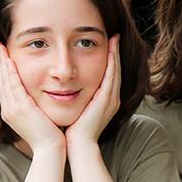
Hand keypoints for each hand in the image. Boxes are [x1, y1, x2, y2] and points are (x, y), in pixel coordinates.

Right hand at [0, 43, 63, 154]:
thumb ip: (33, 105)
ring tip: (0, 47)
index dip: (2, 69)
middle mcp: (8, 110)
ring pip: (4, 81)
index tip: (2, 54)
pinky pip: (14, 87)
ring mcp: (13, 109)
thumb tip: (37, 94)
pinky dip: (11, 73)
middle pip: (0, 80)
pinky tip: (9, 61)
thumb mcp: (37, 116)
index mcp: (11, 111)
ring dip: (2, 63)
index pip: (4, 85)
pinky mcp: (21, 109)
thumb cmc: (49, 134)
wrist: (51, 149)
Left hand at [65, 36, 119, 150]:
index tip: (107, 45)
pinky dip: (112, 62)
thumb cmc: (73, 130)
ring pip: (115, 70)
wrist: (78, 145)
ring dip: (115, 53)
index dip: (110, 60)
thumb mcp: (77, 110)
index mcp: (105, 101)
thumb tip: (65, 89)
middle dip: (115, 53)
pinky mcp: (107, 98)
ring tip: (114, 38)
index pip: (109, 75)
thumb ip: (76, 99)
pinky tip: (110, 50)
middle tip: (114, 36)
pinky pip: (111, 75)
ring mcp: (111, 98)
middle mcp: (112, 98)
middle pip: (116, 70)